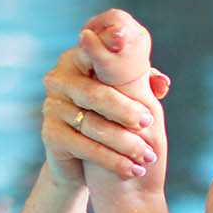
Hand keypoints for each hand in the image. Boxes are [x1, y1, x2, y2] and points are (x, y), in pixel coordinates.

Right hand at [40, 9, 170, 185]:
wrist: (83, 162)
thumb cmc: (110, 118)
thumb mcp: (128, 96)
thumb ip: (143, 82)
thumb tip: (162, 83)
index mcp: (76, 59)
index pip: (95, 51)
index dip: (110, 46)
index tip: (127, 43)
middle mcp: (58, 79)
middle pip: (95, 94)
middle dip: (125, 110)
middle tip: (149, 122)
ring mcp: (51, 107)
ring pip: (93, 124)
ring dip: (124, 142)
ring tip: (147, 155)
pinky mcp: (50, 134)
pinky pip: (85, 147)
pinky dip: (111, 160)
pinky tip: (131, 169)